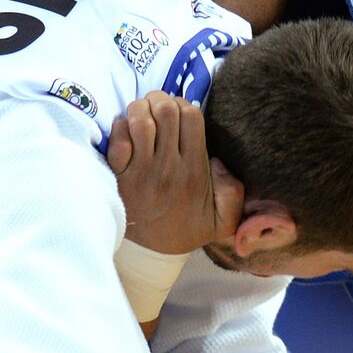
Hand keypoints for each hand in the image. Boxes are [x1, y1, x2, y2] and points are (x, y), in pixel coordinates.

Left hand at [107, 91, 242, 253]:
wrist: (152, 253)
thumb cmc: (186, 229)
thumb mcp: (223, 219)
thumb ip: (234, 191)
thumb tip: (219, 162)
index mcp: (194, 170)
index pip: (191, 116)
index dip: (185, 104)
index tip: (179, 113)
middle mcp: (168, 167)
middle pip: (165, 110)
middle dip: (161, 99)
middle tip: (157, 107)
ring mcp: (141, 171)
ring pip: (140, 120)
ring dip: (140, 109)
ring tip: (141, 115)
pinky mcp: (119, 176)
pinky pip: (117, 140)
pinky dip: (120, 128)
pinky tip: (125, 132)